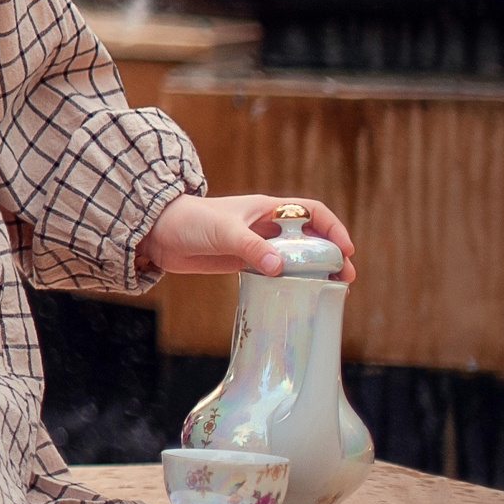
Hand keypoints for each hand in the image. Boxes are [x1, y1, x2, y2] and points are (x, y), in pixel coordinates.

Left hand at [139, 193, 356, 282]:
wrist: (157, 233)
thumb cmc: (189, 221)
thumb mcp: (223, 231)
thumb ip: (250, 247)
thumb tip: (280, 267)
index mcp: (266, 209)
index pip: (311, 211)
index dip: (332, 227)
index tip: (345, 249)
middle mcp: (265, 225)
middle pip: (309, 236)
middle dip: (331, 253)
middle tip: (346, 277)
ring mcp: (256, 244)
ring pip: (295, 256)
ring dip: (315, 270)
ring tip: (332, 289)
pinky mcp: (243, 262)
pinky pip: (276, 270)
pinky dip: (292, 280)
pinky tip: (300, 295)